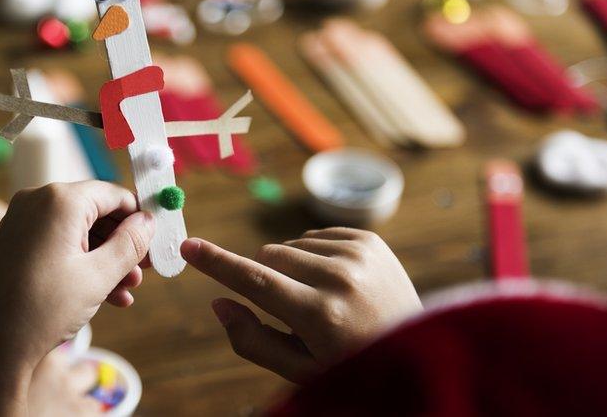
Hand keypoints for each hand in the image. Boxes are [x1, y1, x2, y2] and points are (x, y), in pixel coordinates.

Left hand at [0, 181, 153, 414]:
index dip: (139, 218)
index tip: (157, 241)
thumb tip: (148, 222)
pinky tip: (104, 295)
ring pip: (77, 232)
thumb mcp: (98, 276)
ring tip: (127, 291)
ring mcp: (20, 222)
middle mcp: (36, 201)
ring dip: (105, 259)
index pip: (113, 194)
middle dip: (122, 243)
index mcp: (59, 200)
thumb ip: (129, 244)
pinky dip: (80, 264)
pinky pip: (56, 244)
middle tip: (145, 270)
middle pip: (95, 212)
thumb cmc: (42, 309)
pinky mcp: (12, 242)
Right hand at [181, 228, 421, 381]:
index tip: (188, 246)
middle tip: (292, 309)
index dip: (216, 264)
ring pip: (291, 245)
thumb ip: (252, 340)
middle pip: (268, 256)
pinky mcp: (369, 239)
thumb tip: (218, 302)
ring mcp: (358, 254)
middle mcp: (340, 278)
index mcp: (319, 315)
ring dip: (293, 268)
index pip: (254, 280)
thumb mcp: (299, 369)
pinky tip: (337, 283)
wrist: (418, 349)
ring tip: (324, 299)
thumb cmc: (350, 366)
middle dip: (266, 278)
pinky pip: (316, 235)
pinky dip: (315, 256)